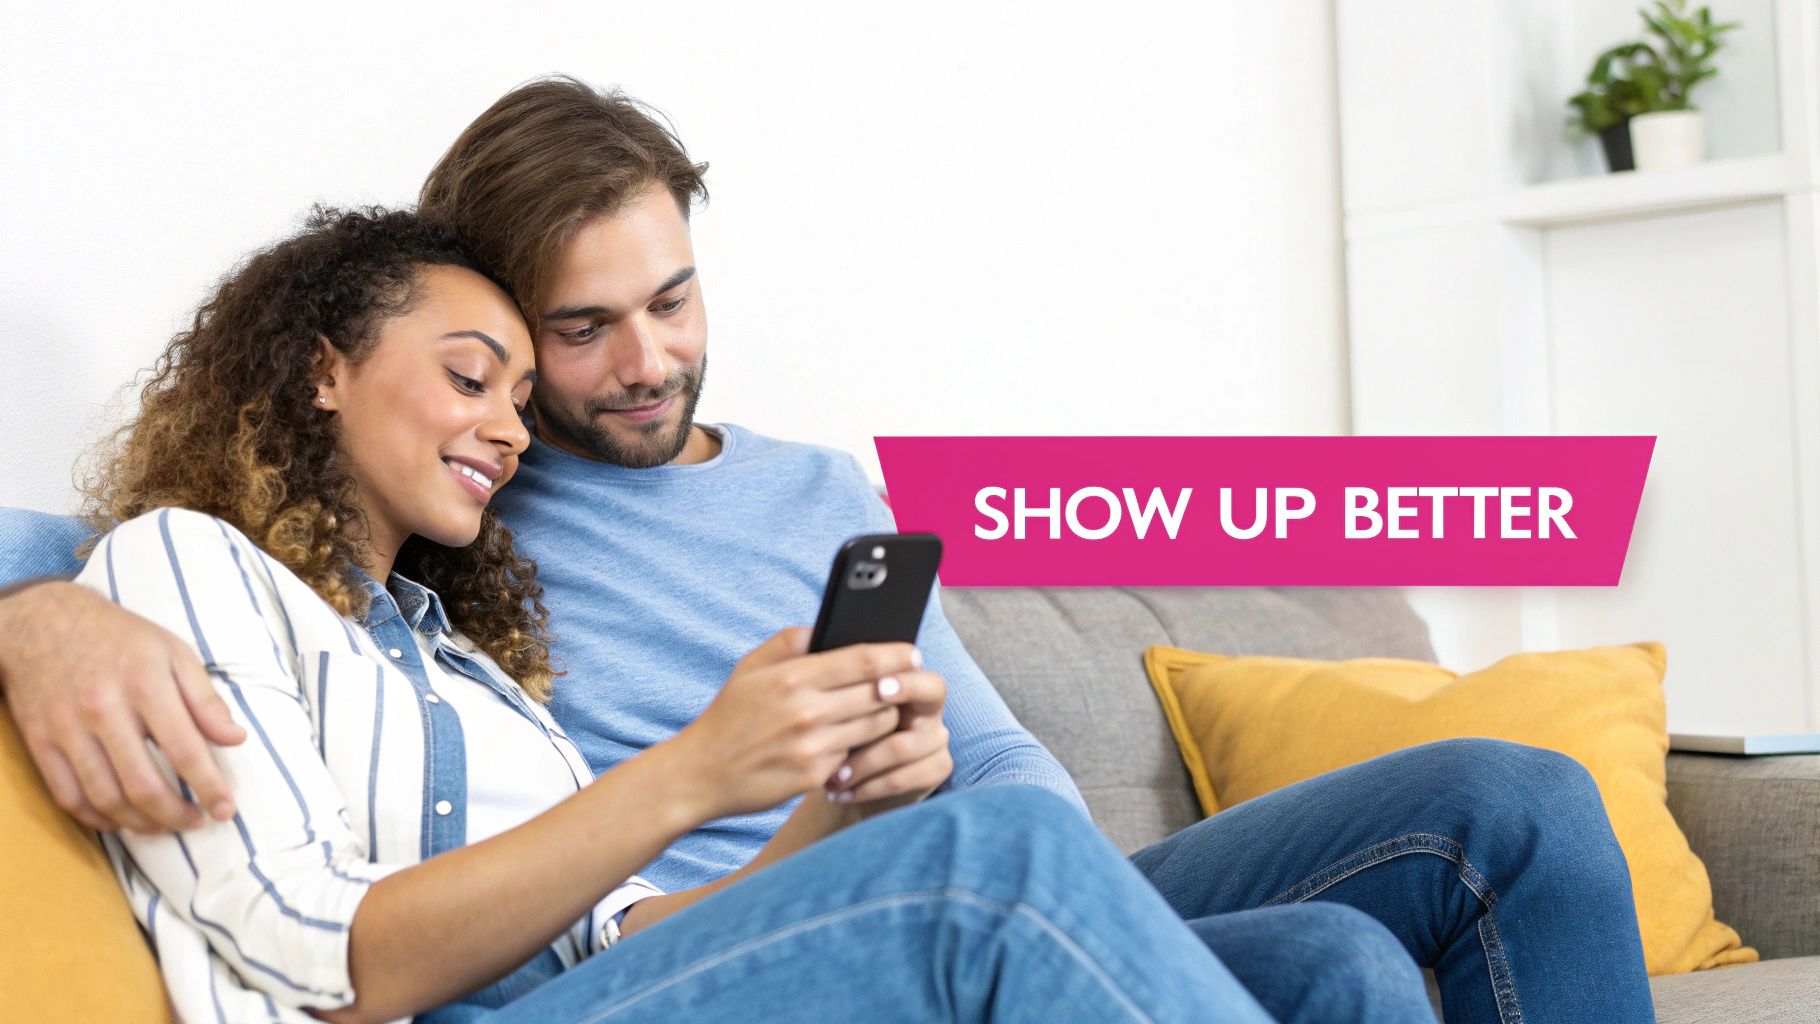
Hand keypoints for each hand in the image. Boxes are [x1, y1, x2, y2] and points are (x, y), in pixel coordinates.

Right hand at [0, 581, 245, 831]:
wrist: (43, 622)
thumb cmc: (119, 638)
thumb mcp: (173, 652)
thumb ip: (205, 698)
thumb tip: (236, 739)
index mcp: (144, 683)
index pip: (184, 749)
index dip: (209, 786)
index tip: (226, 808)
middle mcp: (102, 709)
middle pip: (143, 784)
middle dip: (176, 814)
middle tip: (197, 822)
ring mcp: (66, 729)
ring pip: (105, 798)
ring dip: (140, 823)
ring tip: (165, 825)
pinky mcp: (40, 743)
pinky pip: (68, 796)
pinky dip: (97, 818)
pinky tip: (122, 820)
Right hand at [668, 627, 920, 820]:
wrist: (701, 774)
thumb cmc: (729, 716)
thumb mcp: (750, 667)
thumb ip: (791, 641)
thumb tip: (829, 628)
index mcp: (792, 677)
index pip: (863, 660)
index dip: (896, 654)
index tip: (912, 653)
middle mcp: (807, 711)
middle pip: (879, 694)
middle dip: (897, 687)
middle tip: (905, 683)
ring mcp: (813, 747)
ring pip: (875, 725)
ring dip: (884, 716)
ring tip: (881, 709)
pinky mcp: (815, 776)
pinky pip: (856, 754)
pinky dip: (860, 746)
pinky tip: (854, 739)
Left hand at [822, 669, 950, 814]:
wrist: (849, 781)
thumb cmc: (839, 733)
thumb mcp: (833, 707)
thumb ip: (832, 680)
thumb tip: (814, 648)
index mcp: (905, 680)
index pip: (915, 667)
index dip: (902, 678)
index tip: (877, 688)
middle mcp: (927, 705)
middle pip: (928, 699)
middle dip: (881, 717)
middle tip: (842, 730)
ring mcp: (937, 739)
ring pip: (903, 746)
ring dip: (863, 763)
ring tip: (833, 776)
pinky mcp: (937, 769)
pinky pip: (904, 778)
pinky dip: (868, 787)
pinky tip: (842, 794)